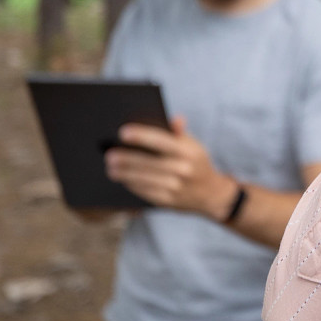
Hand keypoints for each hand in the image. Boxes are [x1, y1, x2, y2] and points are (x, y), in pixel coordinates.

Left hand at [105, 116, 237, 219]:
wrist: (211, 193)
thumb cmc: (197, 163)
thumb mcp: (193, 145)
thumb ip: (180, 133)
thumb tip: (175, 119)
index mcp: (188, 152)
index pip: (162, 141)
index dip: (142, 136)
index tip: (123, 132)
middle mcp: (183, 170)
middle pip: (149, 162)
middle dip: (127, 159)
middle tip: (109, 155)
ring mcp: (176, 187)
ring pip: (144, 179)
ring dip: (125, 174)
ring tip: (111, 168)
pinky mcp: (168, 201)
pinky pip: (146, 192)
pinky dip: (133, 185)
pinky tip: (123, 179)